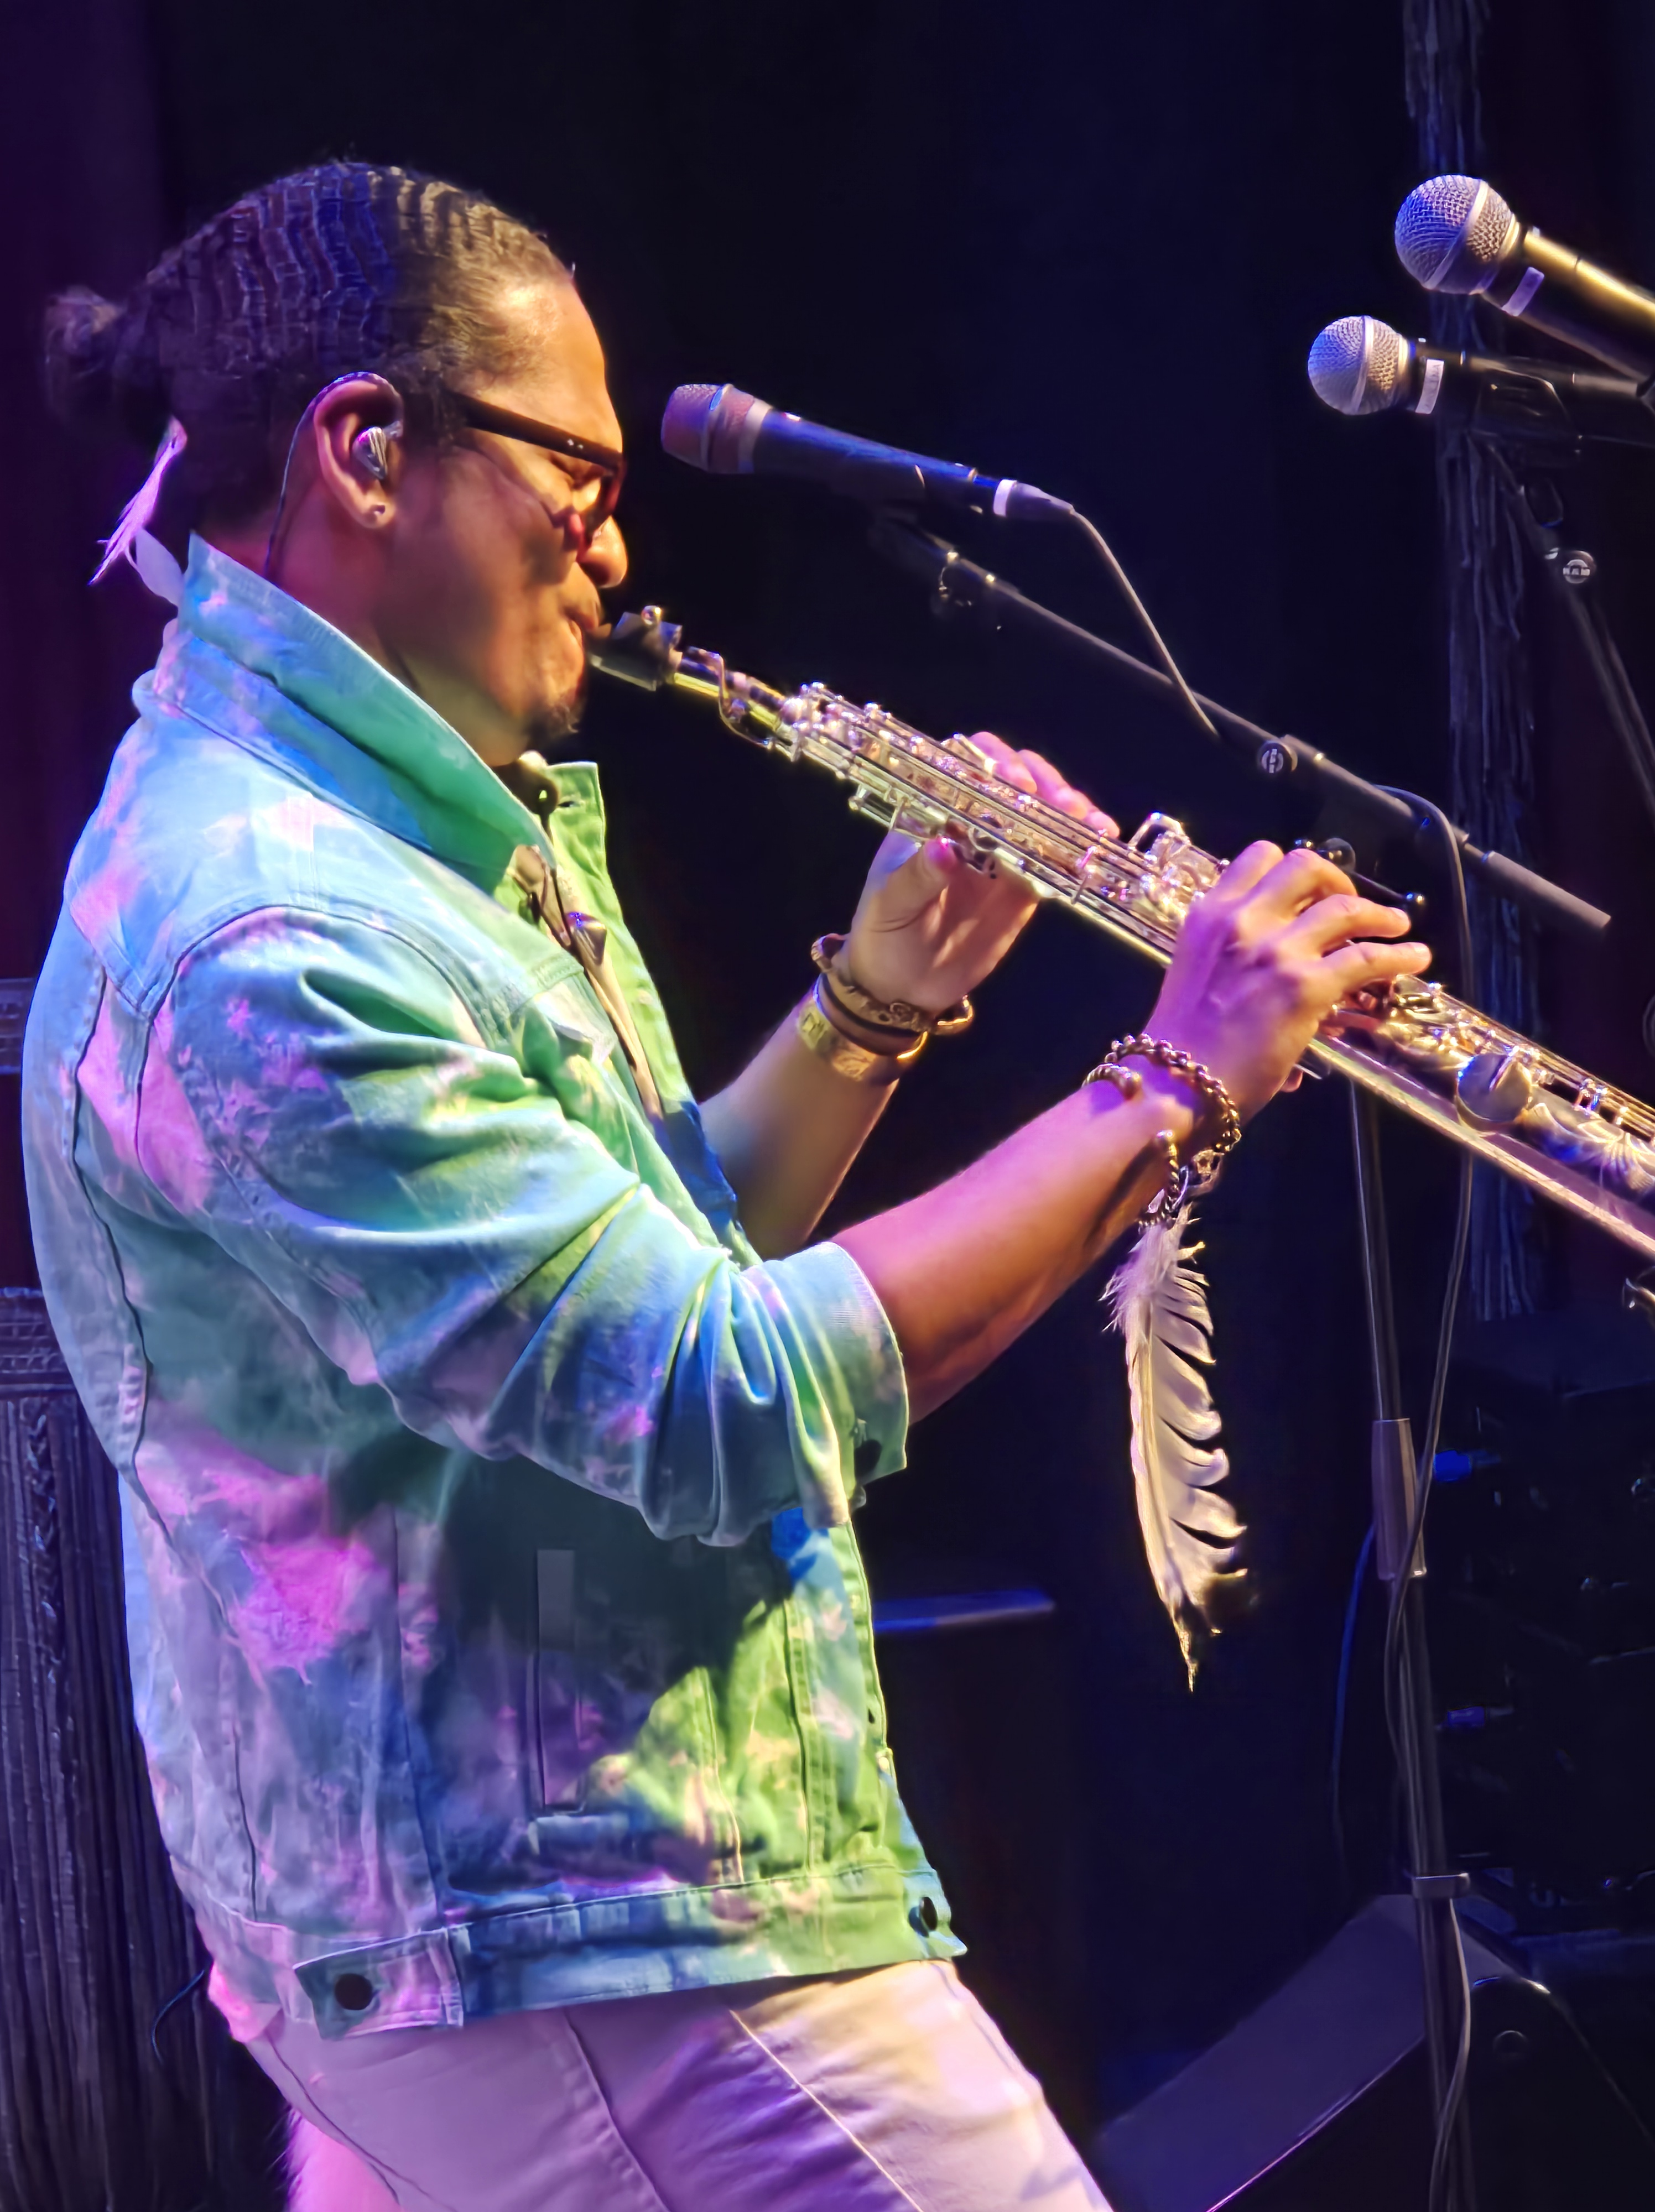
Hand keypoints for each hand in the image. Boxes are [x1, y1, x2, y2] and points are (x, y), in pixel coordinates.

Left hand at [842, 734, 1116, 1013]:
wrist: (902, 987)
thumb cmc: (884, 935)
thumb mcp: (890, 905)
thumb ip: (917, 877)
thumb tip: (944, 849)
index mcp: (932, 814)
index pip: (964, 766)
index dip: (992, 763)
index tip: (1015, 783)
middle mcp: (971, 824)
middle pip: (1013, 782)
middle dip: (1044, 784)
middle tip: (1064, 805)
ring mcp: (1001, 852)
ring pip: (1041, 815)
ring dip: (1070, 812)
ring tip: (1093, 826)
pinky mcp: (1024, 886)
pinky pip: (1056, 859)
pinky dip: (1078, 852)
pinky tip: (1098, 850)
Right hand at [1147, 842, 1430, 1120]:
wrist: (1176, 1082)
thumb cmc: (1181, 1040)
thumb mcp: (1196, 970)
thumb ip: (1231, 949)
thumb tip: (1270, 958)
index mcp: (1210, 914)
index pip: (1259, 857)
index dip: (1293, 869)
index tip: (1310, 890)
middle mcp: (1242, 920)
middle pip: (1305, 865)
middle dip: (1336, 880)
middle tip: (1348, 903)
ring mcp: (1275, 950)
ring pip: (1343, 907)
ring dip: (1377, 914)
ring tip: (1396, 926)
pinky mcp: (1305, 986)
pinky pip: (1366, 958)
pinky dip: (1398, 955)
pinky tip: (1415, 958)